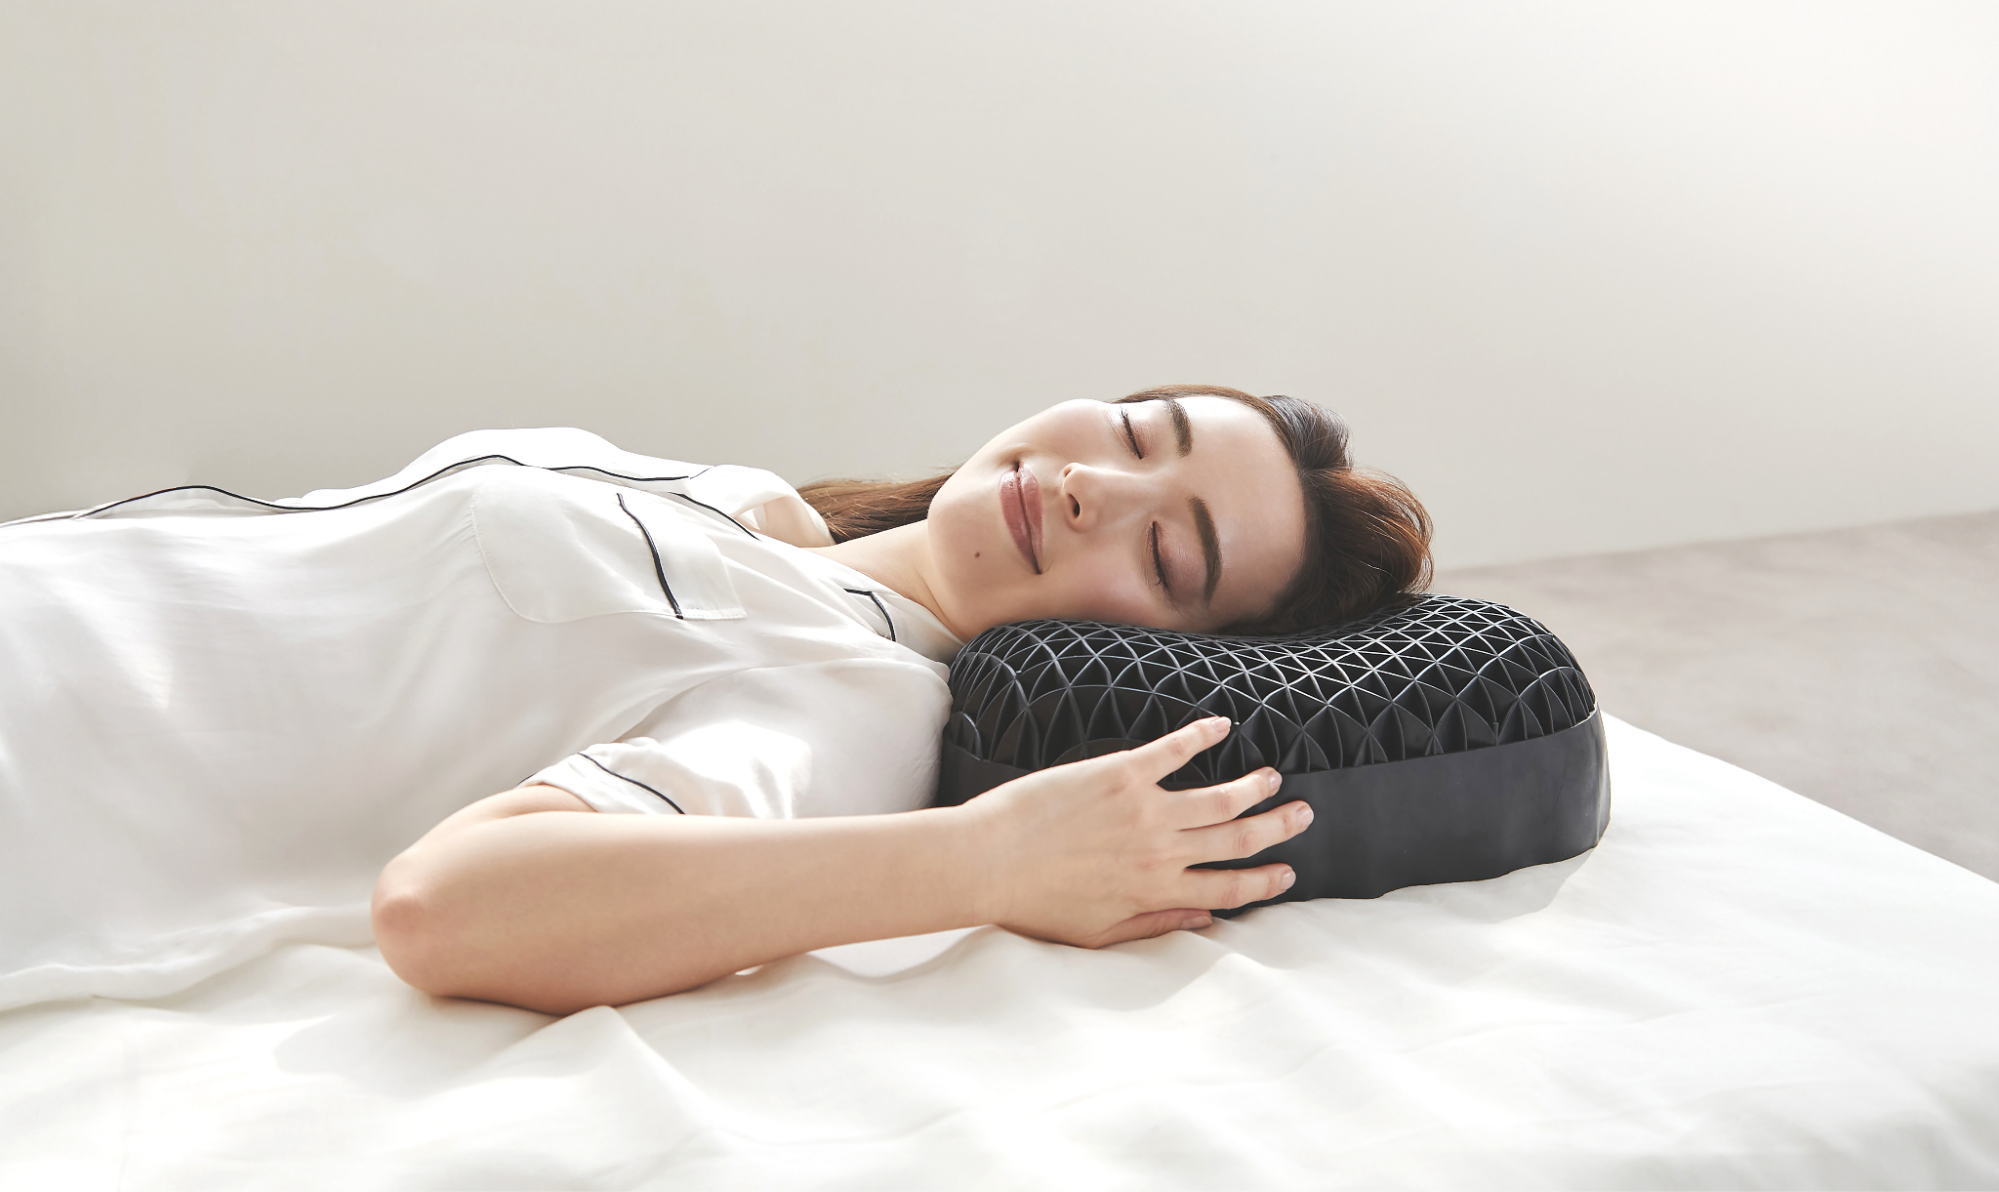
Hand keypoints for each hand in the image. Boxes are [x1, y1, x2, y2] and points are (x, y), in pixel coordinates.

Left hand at [961, 716, 1311, 948]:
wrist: (988, 863)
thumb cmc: (1033, 903)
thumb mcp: (1098, 933)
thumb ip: (1154, 925)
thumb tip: (1201, 920)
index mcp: (1156, 892)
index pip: (1228, 889)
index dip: (1264, 882)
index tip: (1287, 873)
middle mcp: (1161, 853)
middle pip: (1236, 840)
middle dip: (1276, 828)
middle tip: (1301, 814)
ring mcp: (1145, 811)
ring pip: (1219, 798)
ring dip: (1251, 786)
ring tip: (1271, 776)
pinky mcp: (1121, 774)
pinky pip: (1173, 750)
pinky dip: (1202, 736)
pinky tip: (1221, 726)